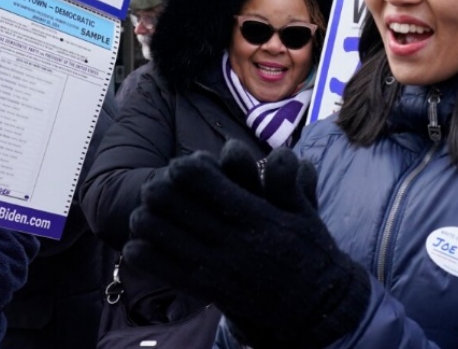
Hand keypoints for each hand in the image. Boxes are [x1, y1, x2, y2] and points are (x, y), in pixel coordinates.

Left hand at [124, 142, 369, 348]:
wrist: (315, 306)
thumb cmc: (310, 252)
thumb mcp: (306, 211)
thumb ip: (288, 181)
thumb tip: (280, 152)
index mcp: (253, 214)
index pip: (198, 178)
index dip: (183, 167)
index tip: (182, 166)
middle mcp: (230, 239)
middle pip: (169, 200)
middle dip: (158, 188)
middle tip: (158, 186)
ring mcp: (215, 266)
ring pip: (158, 231)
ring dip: (147, 217)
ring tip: (148, 213)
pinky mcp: (206, 289)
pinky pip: (160, 268)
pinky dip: (143, 253)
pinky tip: (142, 245)